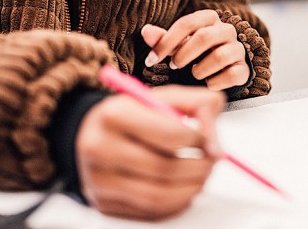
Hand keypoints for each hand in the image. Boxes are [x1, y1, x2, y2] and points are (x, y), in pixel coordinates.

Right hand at [75, 86, 223, 219]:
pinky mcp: (103, 202)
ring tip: (200, 175)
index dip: (199, 140)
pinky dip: (174, 203)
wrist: (92, 133)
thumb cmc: (132, 115)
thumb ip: (198, 105)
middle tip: (211, 161)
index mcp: (115, 114)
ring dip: (191, 189)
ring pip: (158, 196)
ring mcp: (99, 179)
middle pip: (164, 168)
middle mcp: (100, 147)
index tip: (209, 141)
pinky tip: (182, 188)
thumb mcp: (162, 97)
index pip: (169, 134)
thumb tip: (215, 143)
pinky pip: (149, 211)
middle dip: (199, 168)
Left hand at [142, 10, 250, 90]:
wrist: (224, 66)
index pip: (187, 23)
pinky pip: (232, 75)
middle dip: (184, 54)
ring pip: (219, 56)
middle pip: (205, 37)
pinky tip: (208, 83)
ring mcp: (238, 49)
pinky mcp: (244, 68)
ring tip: (193, 73)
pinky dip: (216, 82)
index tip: (151, 59)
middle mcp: (226, 30)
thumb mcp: (179, 44)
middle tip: (173, 65)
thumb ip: (163, 39)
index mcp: (209, 19)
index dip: (167, 41)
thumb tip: (145, 31)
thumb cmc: (196, 52)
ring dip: (200, 70)